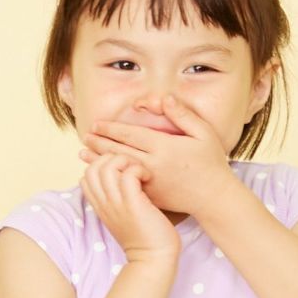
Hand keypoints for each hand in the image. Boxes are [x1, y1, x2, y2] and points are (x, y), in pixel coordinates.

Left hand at [79, 94, 234, 216]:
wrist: (213, 198)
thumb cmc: (211, 163)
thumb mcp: (203, 133)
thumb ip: (182, 115)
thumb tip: (162, 98)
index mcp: (164, 147)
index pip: (130, 135)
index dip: (110, 128)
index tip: (96, 124)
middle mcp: (154, 166)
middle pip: (119, 151)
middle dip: (100, 142)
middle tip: (85, 135)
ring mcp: (150, 183)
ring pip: (118, 169)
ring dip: (99, 160)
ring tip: (83, 153)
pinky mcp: (151, 196)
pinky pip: (124, 184)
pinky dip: (110, 177)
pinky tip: (100, 173)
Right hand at [79, 151, 181, 263]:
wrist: (153, 259)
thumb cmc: (145, 236)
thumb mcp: (124, 216)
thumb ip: (118, 199)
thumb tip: (125, 180)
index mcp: (101, 206)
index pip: (86, 176)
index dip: (102, 166)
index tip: (122, 173)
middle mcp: (104, 203)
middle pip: (92, 167)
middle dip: (112, 159)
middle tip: (132, 168)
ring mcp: (116, 203)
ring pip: (107, 167)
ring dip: (126, 161)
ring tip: (140, 172)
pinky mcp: (132, 204)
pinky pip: (128, 174)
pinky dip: (138, 169)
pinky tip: (148, 178)